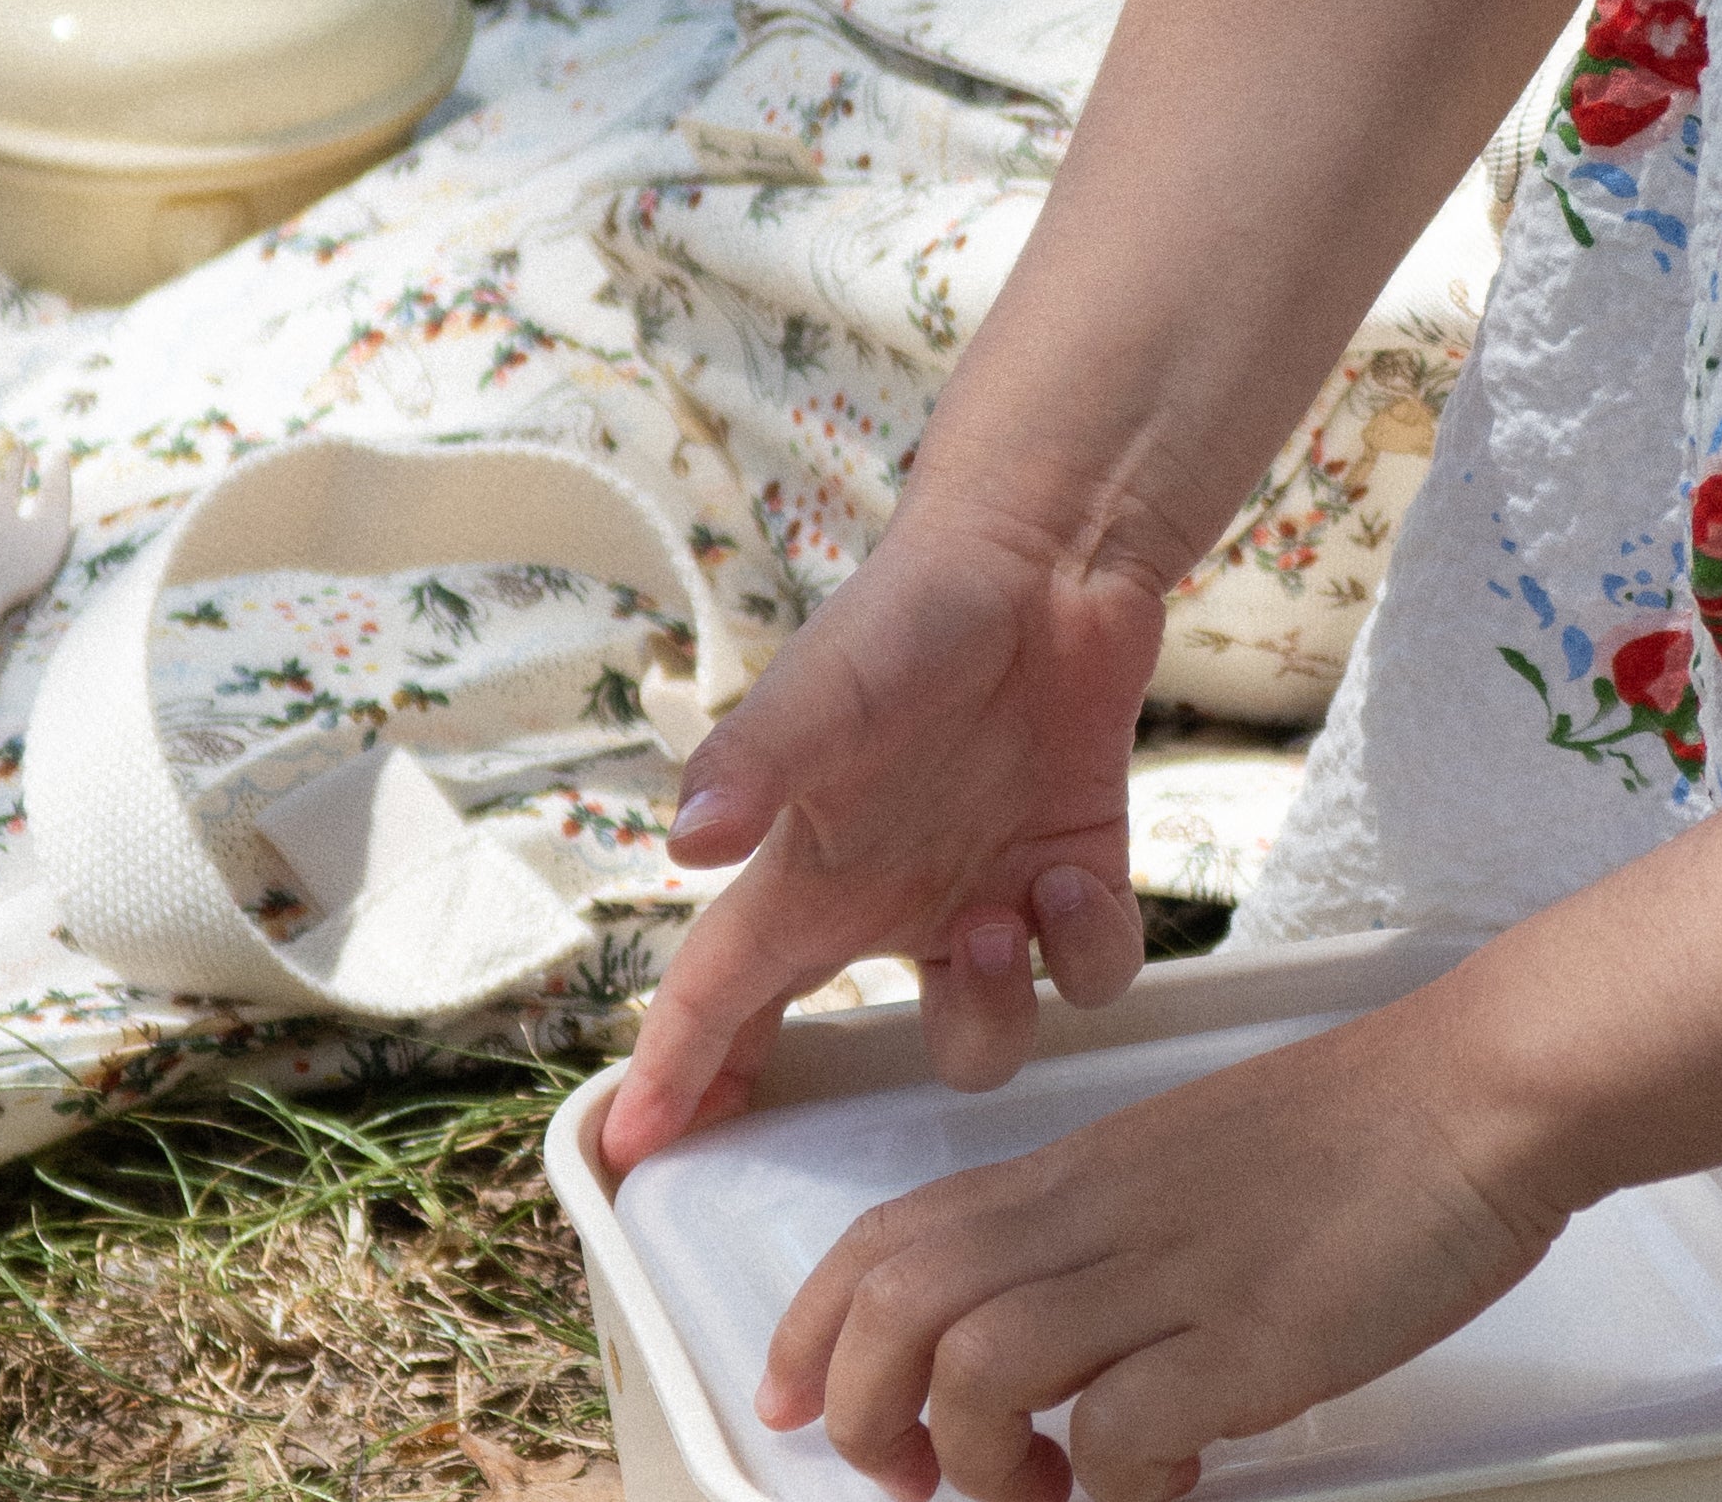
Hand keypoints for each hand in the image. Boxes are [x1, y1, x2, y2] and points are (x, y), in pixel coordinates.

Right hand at [596, 502, 1162, 1169]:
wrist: (1042, 564)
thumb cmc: (910, 616)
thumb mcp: (819, 688)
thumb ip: (754, 761)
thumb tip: (684, 844)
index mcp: (807, 873)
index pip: (718, 993)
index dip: (674, 1074)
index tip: (633, 1156)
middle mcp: (890, 904)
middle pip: (833, 1044)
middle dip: (815, 1103)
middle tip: (816, 1150)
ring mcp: (986, 899)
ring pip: (983, 1035)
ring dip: (994, 1008)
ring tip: (999, 920)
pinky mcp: (1077, 879)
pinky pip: (1088, 973)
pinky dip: (1087, 947)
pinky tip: (1068, 878)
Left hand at [762, 996, 1564, 1501]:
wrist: (1480, 1089)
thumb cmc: (1354, 1130)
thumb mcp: (1185, 1161)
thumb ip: (1103, 1237)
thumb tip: (1048, 1353)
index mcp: (1076, 1169)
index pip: (887, 1238)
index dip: (813, 1332)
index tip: (797, 1405)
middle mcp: (1100, 1216)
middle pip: (900, 1310)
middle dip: (866, 1418)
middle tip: (917, 1481)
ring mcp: (1174, 1277)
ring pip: (979, 1373)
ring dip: (983, 1468)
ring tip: (1048, 1493)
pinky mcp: (1254, 1339)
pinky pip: (1118, 1436)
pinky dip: (1110, 1488)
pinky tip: (1166, 1482)